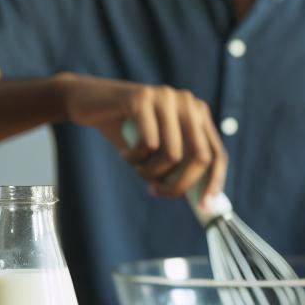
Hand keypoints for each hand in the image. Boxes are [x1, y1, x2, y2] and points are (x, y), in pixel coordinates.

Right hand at [57, 74, 226, 203]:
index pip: (217, 153)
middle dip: (179, 184)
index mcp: (198, 114)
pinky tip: (124, 153)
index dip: (214, 182)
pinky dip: (134, 158)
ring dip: (149, 171)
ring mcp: (166, 97)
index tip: (204, 208)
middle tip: (156, 192)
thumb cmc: (125, 130)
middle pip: (200, 156)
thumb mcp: (156, 150)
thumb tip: (198, 201)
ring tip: (134, 167)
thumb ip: (178, 168)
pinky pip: (148, 144)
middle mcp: (188, 102)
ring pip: (172, 155)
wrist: (87, 101)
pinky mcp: (143, 98)